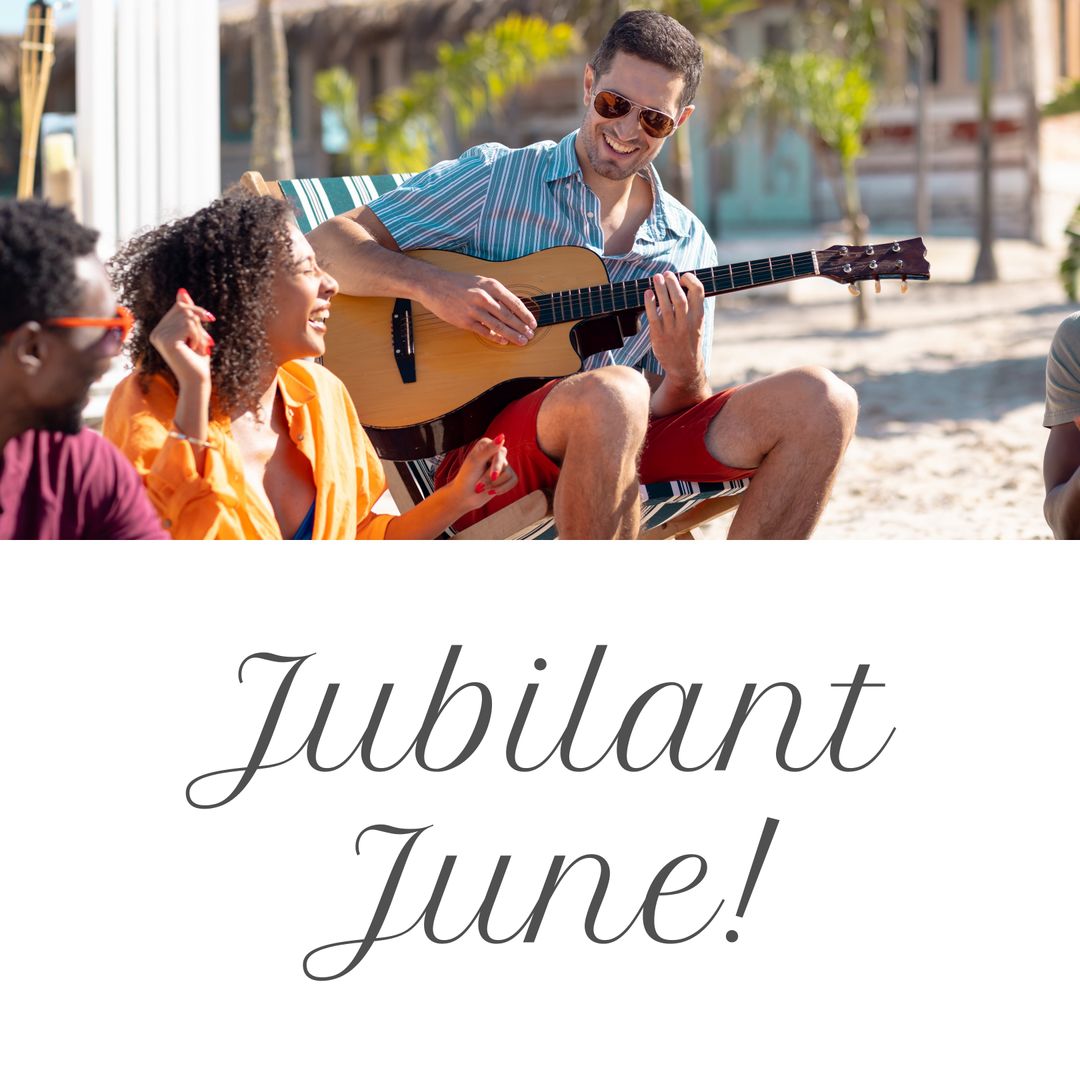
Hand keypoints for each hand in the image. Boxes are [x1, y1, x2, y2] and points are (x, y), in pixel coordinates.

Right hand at [149, 288, 216, 390]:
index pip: (179, 307)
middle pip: (183, 309)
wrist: (198, 380)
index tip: (209, 321)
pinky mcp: (166, 340)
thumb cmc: (197, 360)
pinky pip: (189, 325)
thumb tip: (181, 291)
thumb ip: (187, 314)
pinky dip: (198, 336)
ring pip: (188, 317)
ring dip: (200, 332)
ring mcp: (159, 336)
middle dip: (199, 323)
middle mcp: (156, 332)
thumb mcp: (194, 332)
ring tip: (198, 347)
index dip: (197, 312)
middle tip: (205, 341)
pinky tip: (194, 349)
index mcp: (159, 330)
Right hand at [421, 270, 536, 345]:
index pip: (514, 302)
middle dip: (522, 328)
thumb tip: (512, 308)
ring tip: (522, 341)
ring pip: (498, 326)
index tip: (533, 323)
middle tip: (530, 335)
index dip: (525, 315)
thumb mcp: (480, 282)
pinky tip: (504, 342)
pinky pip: (484, 332)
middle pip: (508, 316)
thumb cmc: (458, 283)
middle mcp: (484, 297)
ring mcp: (474, 310)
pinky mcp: (465, 321)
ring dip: (512, 335)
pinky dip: (495, 338)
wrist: (434, 285)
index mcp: (490, 285)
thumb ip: (495, 294)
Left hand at [446, 434, 517, 512]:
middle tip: (479, 487)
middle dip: (489, 479)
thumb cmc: (467, 477)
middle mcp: (496, 451)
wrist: (465, 496)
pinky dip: (502, 489)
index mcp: (486, 444)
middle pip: (504, 465)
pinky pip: (513, 481)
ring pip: (509, 474)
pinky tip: (491, 491)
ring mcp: (503, 464)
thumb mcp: (476, 462)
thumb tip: (502, 436)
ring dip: (493, 485)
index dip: (496, 466)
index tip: (493, 476)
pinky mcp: (507, 475)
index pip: (500, 453)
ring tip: (481, 488)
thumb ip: (489, 449)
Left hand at [644, 271, 706, 387]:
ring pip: (665, 305)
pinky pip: (653, 316)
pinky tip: (648, 293)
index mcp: (698, 317)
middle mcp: (686, 323)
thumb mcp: (697, 324)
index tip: (683, 276)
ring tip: (656, 277)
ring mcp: (672, 330)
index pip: (699, 292)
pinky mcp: (659, 336)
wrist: (684, 367)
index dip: (691, 280)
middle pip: (680, 297)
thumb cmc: (689, 341)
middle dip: (672, 282)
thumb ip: (692, 307)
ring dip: (660, 288)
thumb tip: (681, 285)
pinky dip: (649, 303)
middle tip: (666, 273)